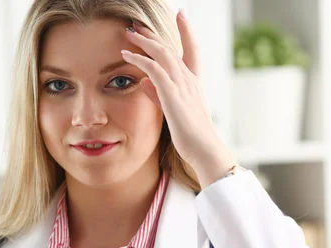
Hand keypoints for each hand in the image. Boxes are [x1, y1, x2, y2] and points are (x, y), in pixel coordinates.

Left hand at [121, 9, 236, 187]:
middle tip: (138, 24)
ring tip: (128, 32)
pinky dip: (139, 58)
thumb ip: (159, 94)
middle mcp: (190, 80)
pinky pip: (153, 69)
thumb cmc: (191, 136)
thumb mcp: (172, 111)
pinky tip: (126, 54)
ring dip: (143, 41)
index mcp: (194, 83)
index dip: (187, 31)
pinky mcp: (172, 94)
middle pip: (171, 48)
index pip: (192, 50)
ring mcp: (183, 85)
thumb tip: (145, 82)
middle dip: (153, 34)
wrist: (204, 150)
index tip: (182, 14)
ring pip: (162, 53)